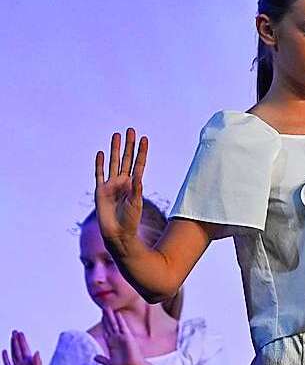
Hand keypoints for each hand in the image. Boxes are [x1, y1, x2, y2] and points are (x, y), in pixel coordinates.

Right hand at [3, 331, 43, 364]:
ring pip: (13, 354)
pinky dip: (5, 357)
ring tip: (11, 338)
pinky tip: (4, 351)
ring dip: (12, 346)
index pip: (26, 350)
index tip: (21, 334)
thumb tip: (36, 352)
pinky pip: (7, 364)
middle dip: (17, 341)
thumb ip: (37, 364)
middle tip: (15, 332)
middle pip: (19, 350)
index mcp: (31, 364)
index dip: (23, 342)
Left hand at [94, 309, 147, 364]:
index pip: (107, 331)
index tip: (102, 317)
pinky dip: (120, 320)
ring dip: (111, 316)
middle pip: (110, 325)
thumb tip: (95, 357)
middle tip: (103, 307)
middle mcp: (117, 339)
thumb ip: (102, 359)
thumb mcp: (110, 364)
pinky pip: (123, 327)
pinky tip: (117, 313)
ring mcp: (122, 337)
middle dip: (107, 317)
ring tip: (107, 307)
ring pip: (115, 324)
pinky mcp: (127, 337)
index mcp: (112, 345)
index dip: (104, 324)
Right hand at [95, 128, 147, 244]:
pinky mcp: (100, 191)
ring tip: (116, 135)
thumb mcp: (136, 203)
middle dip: (128, 145)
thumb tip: (138, 174)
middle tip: (131, 130)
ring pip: (113, 162)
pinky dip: (99, 164)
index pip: (138, 164)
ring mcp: (111, 186)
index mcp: (134, 185)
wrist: (117, 235)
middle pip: (126, 159)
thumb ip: (136, 189)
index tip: (144, 138)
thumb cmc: (130, 222)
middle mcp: (123, 183)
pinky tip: (100, 153)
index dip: (141, 151)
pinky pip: (99, 174)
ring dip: (115, 149)